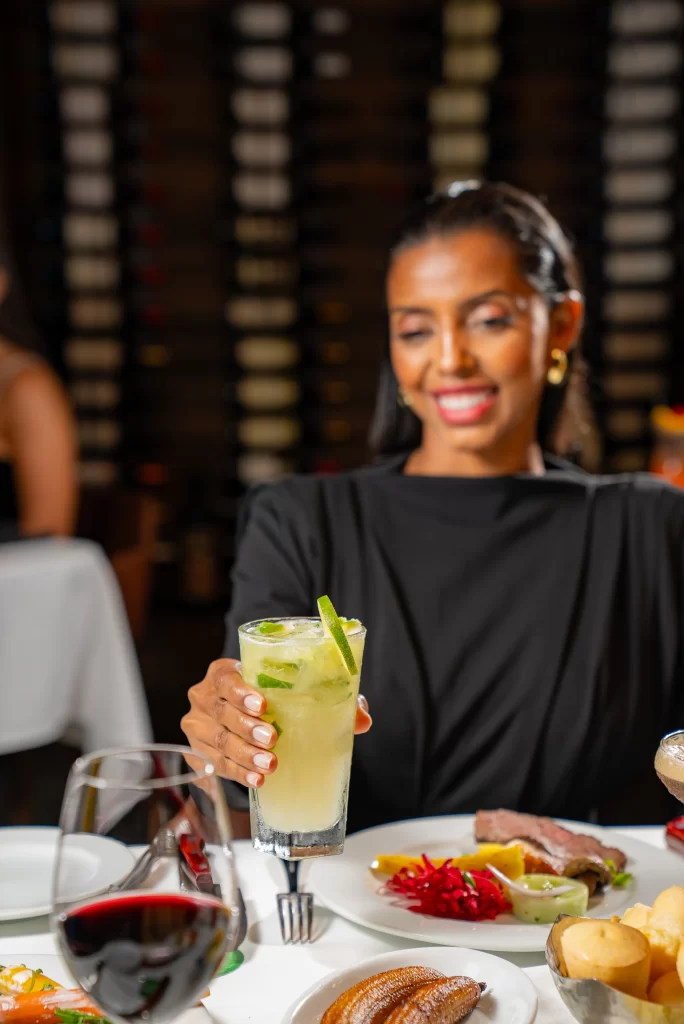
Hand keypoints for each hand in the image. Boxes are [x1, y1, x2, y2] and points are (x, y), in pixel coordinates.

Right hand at [181, 658, 371, 788]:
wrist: (239, 715)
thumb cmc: (268, 697)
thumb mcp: (290, 689)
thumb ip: (326, 698)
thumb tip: (363, 719)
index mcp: (222, 673)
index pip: (225, 678)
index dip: (241, 692)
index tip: (263, 705)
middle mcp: (204, 698)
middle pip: (221, 713)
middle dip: (248, 729)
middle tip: (273, 740)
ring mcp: (198, 728)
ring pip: (218, 743)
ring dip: (245, 756)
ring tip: (270, 765)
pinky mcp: (200, 754)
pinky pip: (216, 766)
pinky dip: (238, 774)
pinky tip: (257, 780)